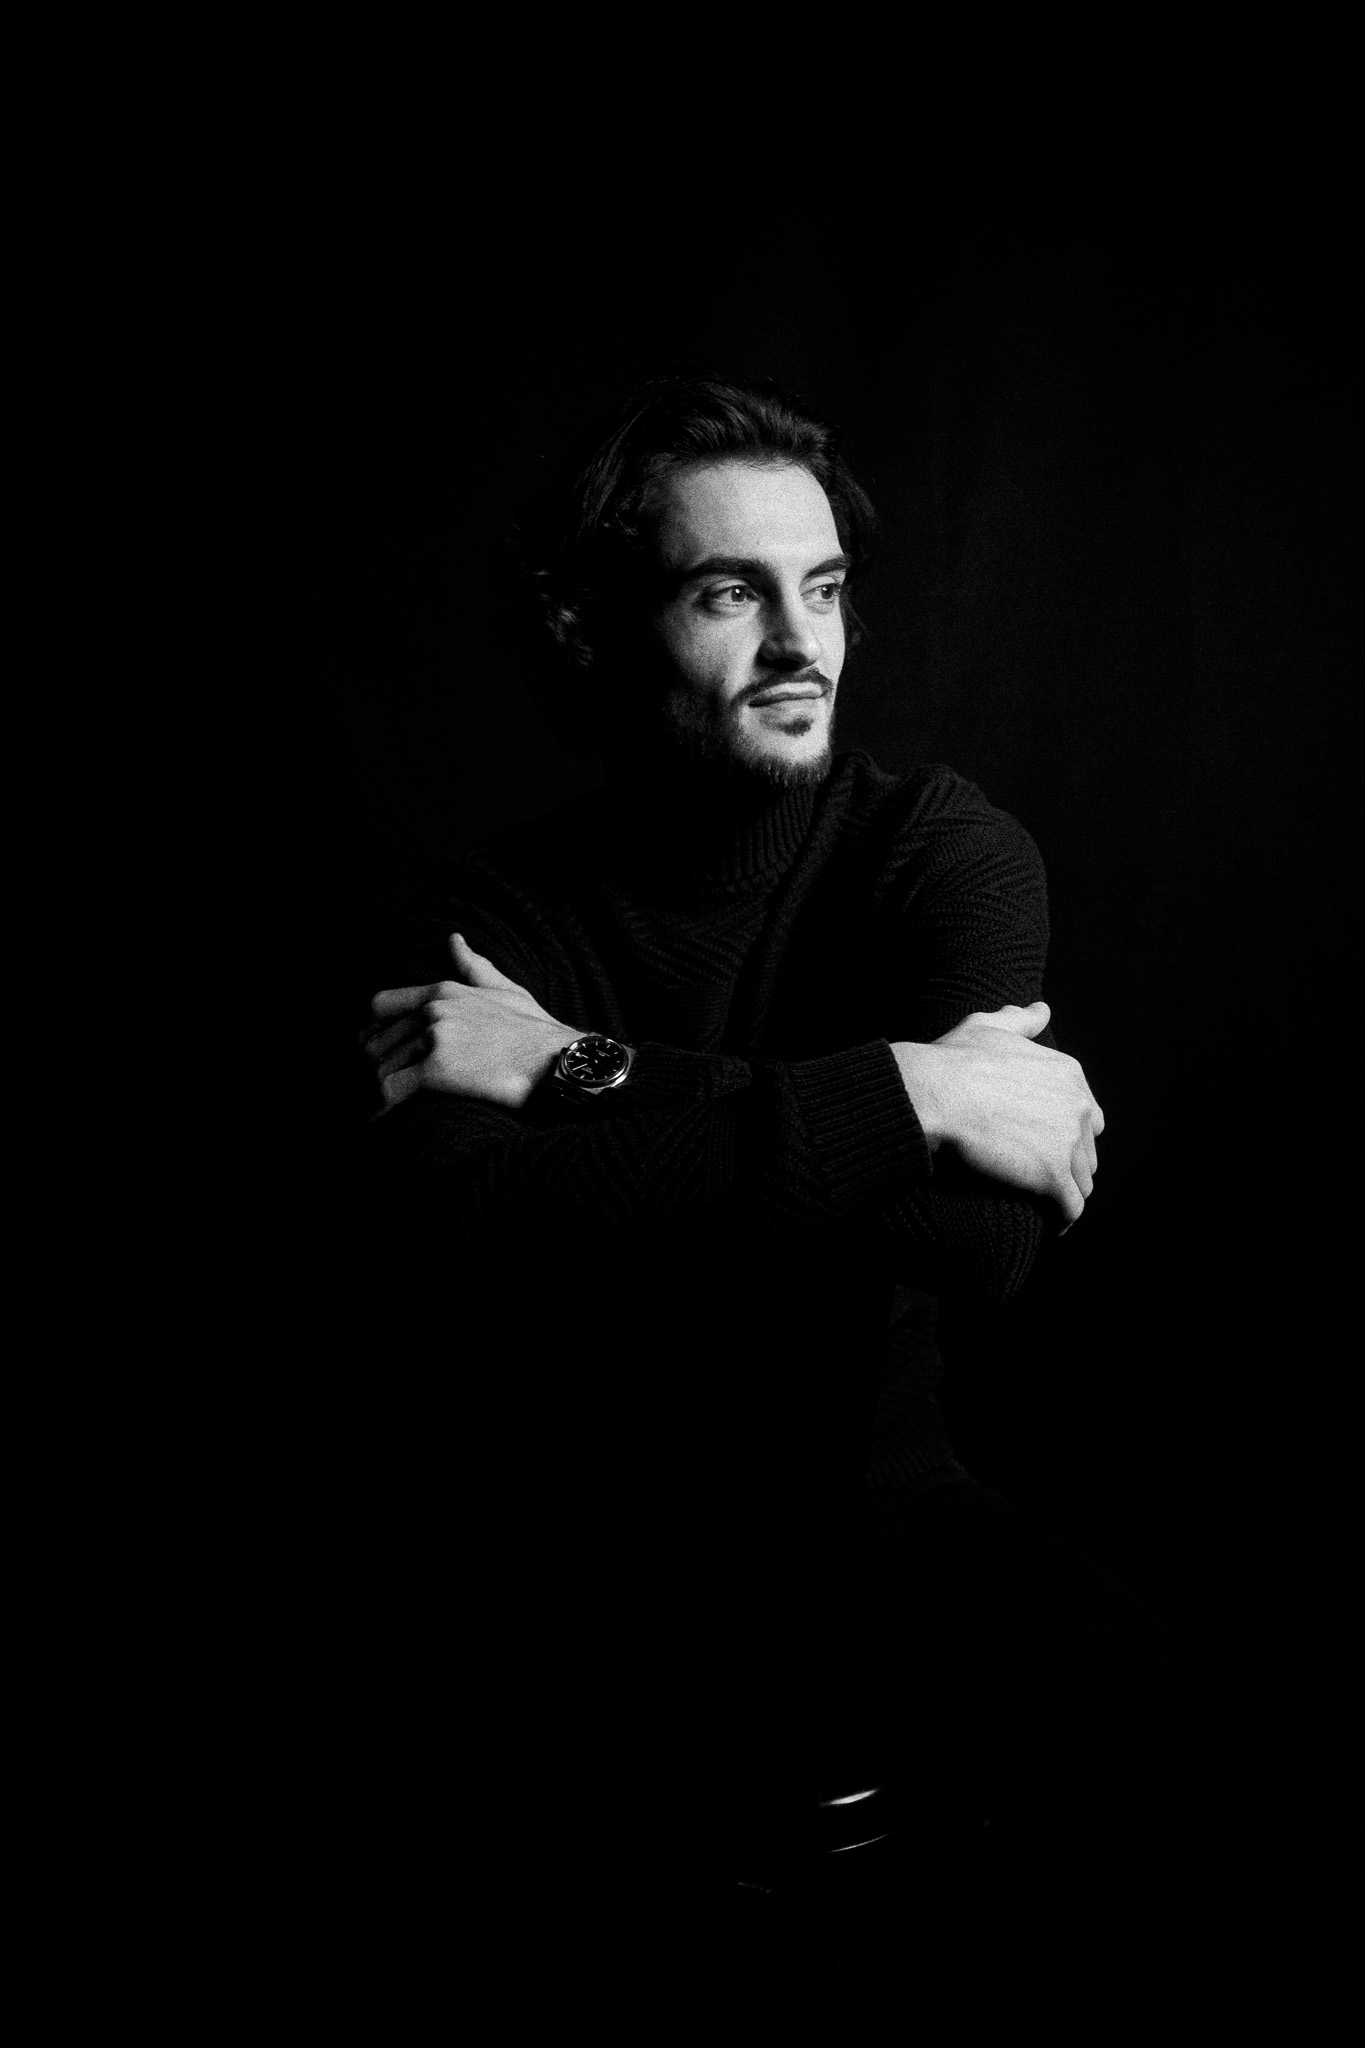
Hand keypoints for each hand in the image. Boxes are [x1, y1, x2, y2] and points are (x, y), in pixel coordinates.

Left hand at [364, 933, 581, 1112]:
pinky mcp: (438, 1070)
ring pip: (383, 1067)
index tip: (373, 1048)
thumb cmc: (535, 1031)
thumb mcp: (505, 990)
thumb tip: (453, 939)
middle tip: (380, 1085)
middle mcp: (434, 1010)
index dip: (370, 1030)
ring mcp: (435, 1038)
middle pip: (378, 1041)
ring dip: (381, 1089)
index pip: (381, 1004)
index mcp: (444, 991)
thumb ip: (473, 967)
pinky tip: (387, 1116)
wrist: (556, 1061)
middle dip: (376, 1066)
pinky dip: (384, 1106)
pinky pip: (392, 1089)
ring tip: (382, 1105)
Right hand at [892, 1002, 1103, 1229]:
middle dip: (1071, 1163)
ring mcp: (1069, 1143)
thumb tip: (1041, 1009)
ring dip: (1067, 1193)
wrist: (935, 1094)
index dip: (1065, 1131)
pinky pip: (1071, 1208)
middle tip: (1041, 1177)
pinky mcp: (1054, 1177)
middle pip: (1088, 1148)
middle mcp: (1079, 1106)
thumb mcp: (987, 1028)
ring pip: (1082, 1180)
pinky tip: (1051, 1226)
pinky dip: (1064, 1219)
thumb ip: (1019, 1020)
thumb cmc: (953, 1061)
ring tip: (1046, 1206)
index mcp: (1068, 1074)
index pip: (1086, 1113)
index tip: (1043, 1145)